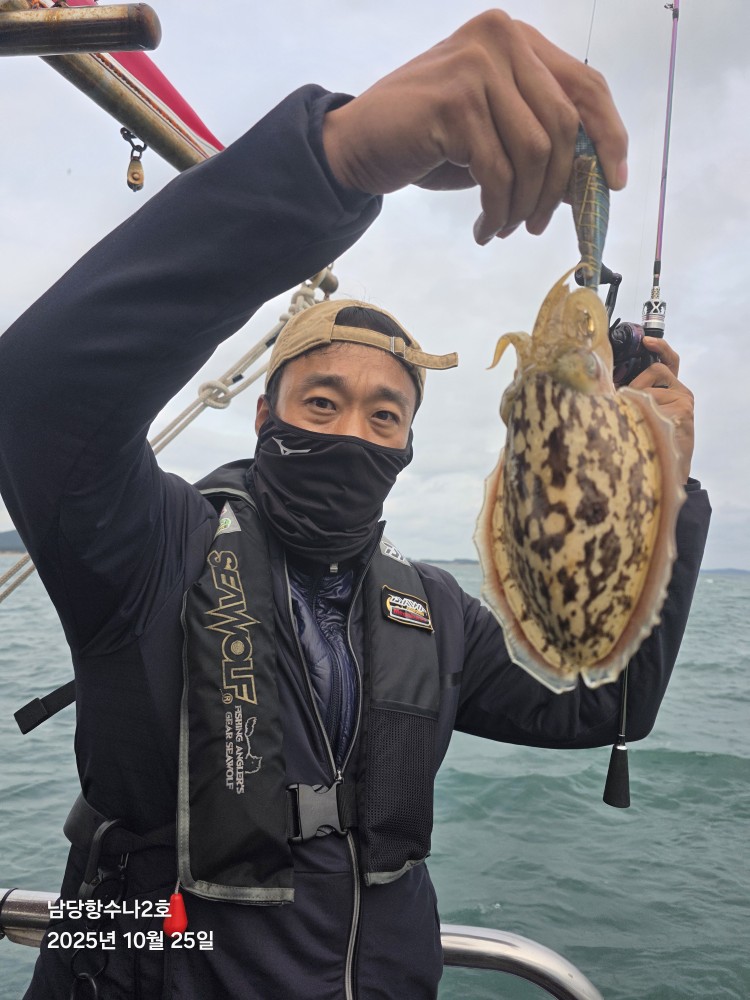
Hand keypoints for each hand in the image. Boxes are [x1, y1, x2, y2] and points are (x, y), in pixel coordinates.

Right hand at [322, 10, 627, 243]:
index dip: (609, 136)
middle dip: (558, 187)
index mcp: (519, 39)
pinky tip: (484, 228)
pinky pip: (498, 172)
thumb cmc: (430, 139)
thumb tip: (593, 182)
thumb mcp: (496, 136)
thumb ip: (542, 143)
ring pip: (535, 151)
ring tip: (504, 227)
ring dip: (524, 204)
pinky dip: (497, 210)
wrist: (360, 143)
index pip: (585, 85)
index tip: (614, 184)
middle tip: (538, 225)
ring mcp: (477, 65)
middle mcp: (502, 39)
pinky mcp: (455, 101)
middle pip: (563, 124)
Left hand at [629, 337, 693, 484]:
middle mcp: (681, 393)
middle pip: (655, 370)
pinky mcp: (683, 411)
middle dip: (635, 383)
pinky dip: (640, 413)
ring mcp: (683, 401)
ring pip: (650, 389)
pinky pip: (653, 403)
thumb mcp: (639, 414)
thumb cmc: (648, 440)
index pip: (669, 361)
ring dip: (634, 402)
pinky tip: (642, 428)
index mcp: (671, 390)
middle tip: (623, 401)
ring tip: (632, 423)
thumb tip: (604, 384)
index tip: (646, 341)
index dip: (660, 347)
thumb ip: (633, 397)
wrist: (666, 471)